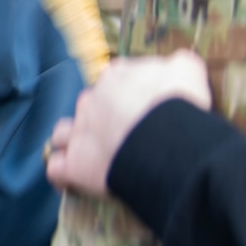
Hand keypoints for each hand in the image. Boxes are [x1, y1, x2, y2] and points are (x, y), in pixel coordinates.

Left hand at [46, 50, 211, 195]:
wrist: (165, 141)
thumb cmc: (177, 104)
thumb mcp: (187, 72)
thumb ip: (180, 66)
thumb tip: (178, 65)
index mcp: (116, 77)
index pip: (116, 79)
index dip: (128, 95)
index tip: (143, 108)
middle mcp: (92, 101)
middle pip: (89, 106)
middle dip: (102, 118)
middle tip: (127, 136)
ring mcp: (80, 131)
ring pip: (64, 132)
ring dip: (73, 140)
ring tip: (94, 154)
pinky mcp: (76, 163)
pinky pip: (58, 168)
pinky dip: (63, 172)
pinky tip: (75, 179)